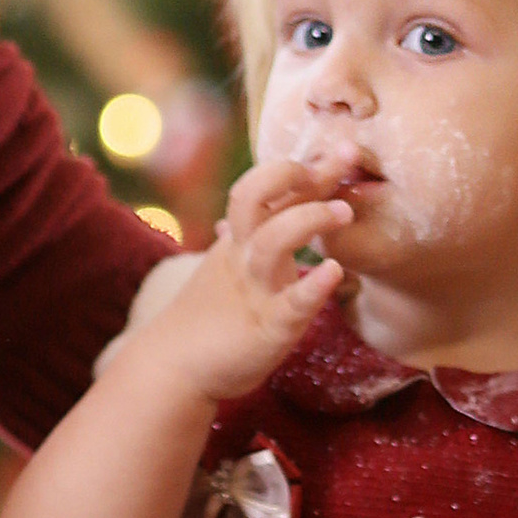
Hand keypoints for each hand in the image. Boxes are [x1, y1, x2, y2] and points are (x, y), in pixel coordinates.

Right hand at [130, 160, 351, 404]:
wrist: (172, 368)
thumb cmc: (206, 319)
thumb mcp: (225, 270)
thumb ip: (240, 244)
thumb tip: (231, 221)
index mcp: (239, 240)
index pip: (268, 191)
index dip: (305, 167)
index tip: (345, 149)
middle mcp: (243, 256)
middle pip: (254, 197)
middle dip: (290, 175)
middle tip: (336, 165)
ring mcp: (254, 290)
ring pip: (272, 243)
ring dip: (308, 220)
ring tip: (344, 211)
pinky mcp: (266, 329)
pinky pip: (290, 305)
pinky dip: (311, 287)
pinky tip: (333, 272)